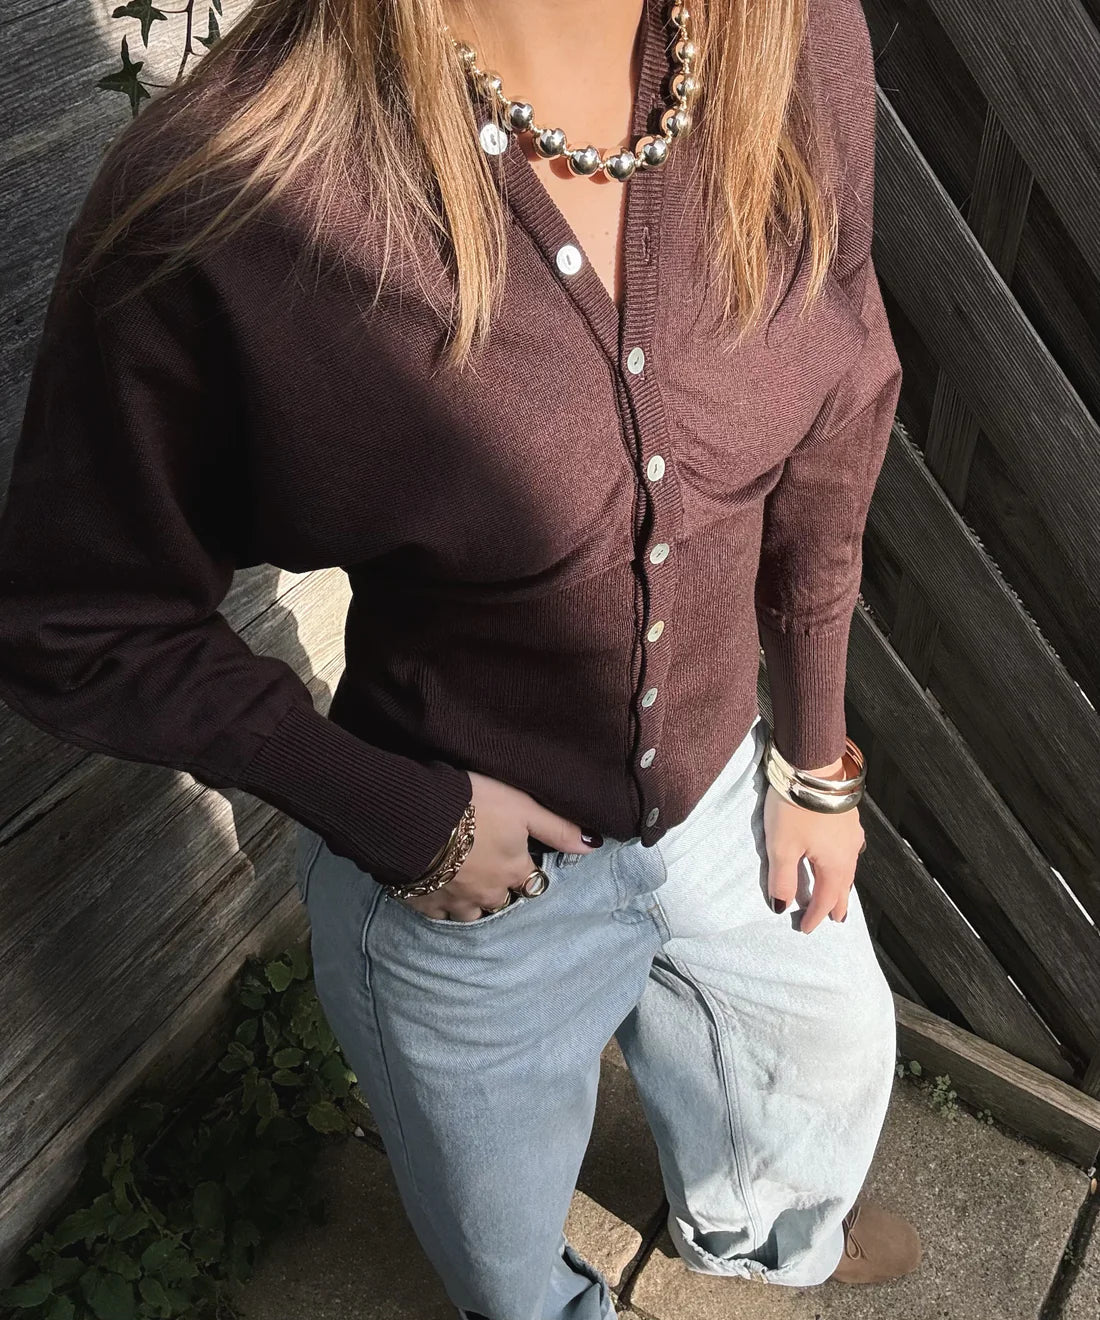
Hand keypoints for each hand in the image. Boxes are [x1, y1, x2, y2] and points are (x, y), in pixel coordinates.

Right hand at [399, 770, 602, 921]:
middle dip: (500, 891)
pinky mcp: (424, 902)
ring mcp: (455, 901)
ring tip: (465, 885)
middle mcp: (488, 893)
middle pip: (502, 901)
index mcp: (513, 870)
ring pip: (471, 914)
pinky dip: (441, 906)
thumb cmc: (475, 805)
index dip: (528, 872)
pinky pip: (438, 915)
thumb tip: (593, 845)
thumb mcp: (523, 807)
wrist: (416, 816)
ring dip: (472, 903)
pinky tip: (438, 892)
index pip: (532, 882)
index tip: (520, 861)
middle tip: (490, 871)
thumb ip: (558, 828)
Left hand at [763, 753, 865, 932]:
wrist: (813, 764)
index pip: (825, 898)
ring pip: (848, 865)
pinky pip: (848, 847)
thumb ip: (783, 879)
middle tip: (836, 918)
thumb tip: (782, 906)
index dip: (815, 916)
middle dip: (836, 902)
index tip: (806, 928)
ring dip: (841, 881)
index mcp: (835, 864)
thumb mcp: (782, 847)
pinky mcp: (847, 813)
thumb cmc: (795, 806)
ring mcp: (851, 830)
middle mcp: (849, 850)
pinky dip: (843, 859)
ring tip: (838, 890)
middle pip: (842, 884)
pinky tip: (840, 852)